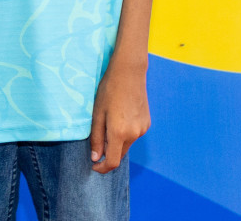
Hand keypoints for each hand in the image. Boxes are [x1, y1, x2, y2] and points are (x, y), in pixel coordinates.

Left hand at [89, 56, 149, 173]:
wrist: (129, 73)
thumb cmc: (109, 90)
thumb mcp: (97, 114)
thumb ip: (96, 137)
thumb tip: (96, 157)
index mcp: (119, 133)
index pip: (113, 161)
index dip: (102, 168)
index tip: (94, 166)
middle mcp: (134, 134)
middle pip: (120, 154)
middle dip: (108, 153)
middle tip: (97, 140)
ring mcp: (143, 129)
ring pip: (127, 144)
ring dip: (117, 142)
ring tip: (108, 122)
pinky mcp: (147, 123)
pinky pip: (134, 134)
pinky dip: (125, 133)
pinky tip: (120, 116)